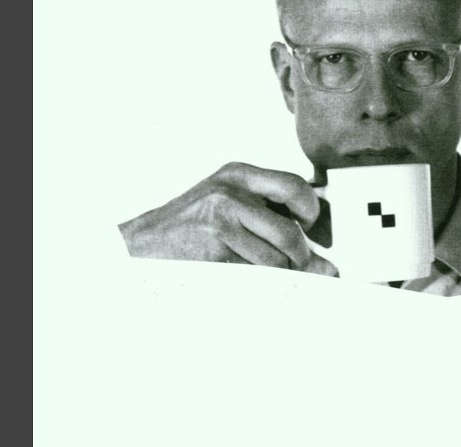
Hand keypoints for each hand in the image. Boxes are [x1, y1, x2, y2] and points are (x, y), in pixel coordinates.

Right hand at [118, 162, 337, 275]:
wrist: (142, 243)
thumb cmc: (190, 224)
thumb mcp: (226, 200)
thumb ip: (267, 210)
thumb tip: (318, 244)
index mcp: (237, 174)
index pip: (294, 186)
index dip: (311, 212)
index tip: (308, 227)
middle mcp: (229, 193)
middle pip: (288, 232)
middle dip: (301, 258)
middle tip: (300, 266)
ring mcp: (219, 222)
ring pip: (274, 260)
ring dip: (280, 276)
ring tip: (271, 275)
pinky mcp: (211, 251)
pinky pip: (253, 276)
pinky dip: (262, 286)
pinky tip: (252, 282)